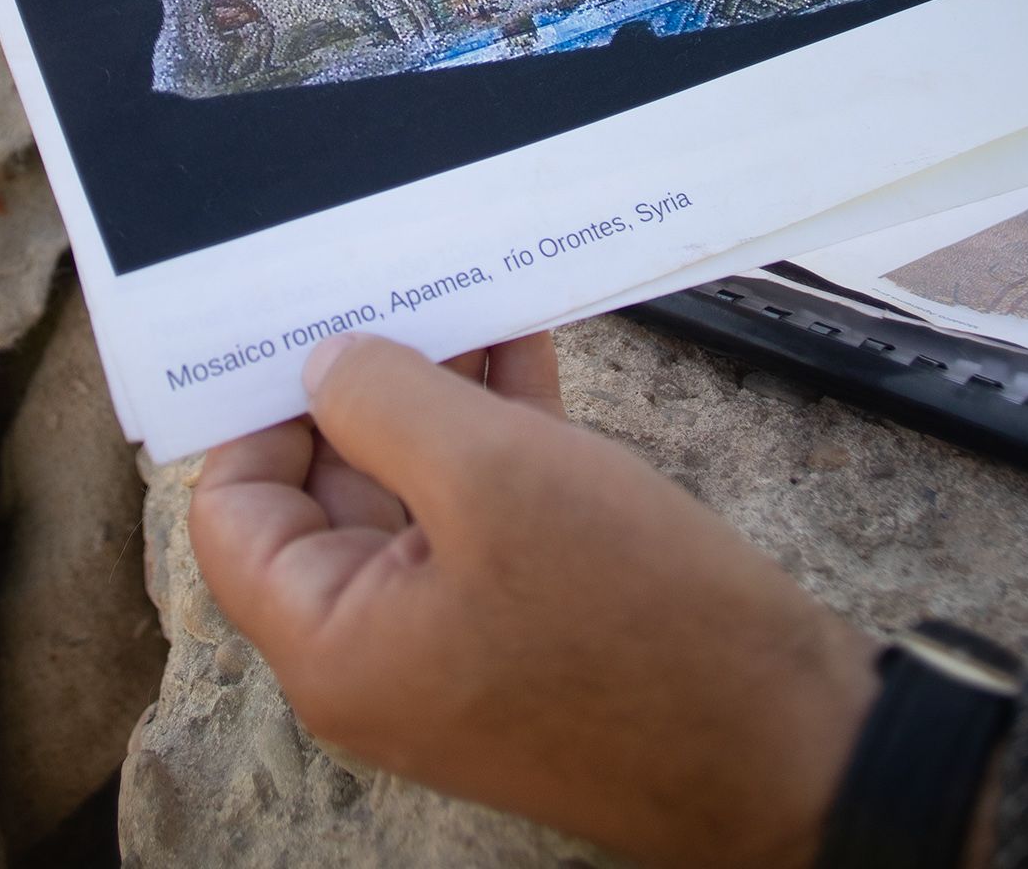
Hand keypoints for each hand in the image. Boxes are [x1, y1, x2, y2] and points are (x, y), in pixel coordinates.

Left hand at [189, 333, 872, 868]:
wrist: (793, 746)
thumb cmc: (639, 628)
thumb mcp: (495, 475)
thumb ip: (388, 403)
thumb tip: (326, 363)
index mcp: (333, 643)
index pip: (235, 514)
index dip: (261, 411)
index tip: (306, 324)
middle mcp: (378, 651)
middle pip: (327, 493)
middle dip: (363, 387)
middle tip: (390, 281)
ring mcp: (456, 641)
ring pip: (417, 493)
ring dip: (440, 396)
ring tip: (463, 293)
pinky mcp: (531, 625)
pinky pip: (485, 517)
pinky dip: (499, 436)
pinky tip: (523, 347)